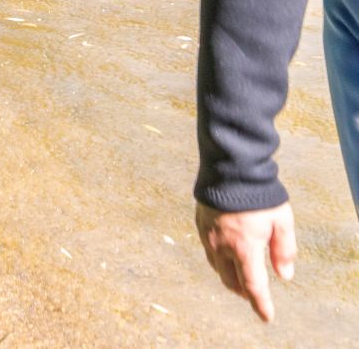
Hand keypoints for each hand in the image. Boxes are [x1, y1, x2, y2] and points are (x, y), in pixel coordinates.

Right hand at [196, 200, 296, 322]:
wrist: (229, 169)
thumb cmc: (259, 195)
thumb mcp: (282, 222)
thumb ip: (284, 250)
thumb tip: (284, 275)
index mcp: (244, 247)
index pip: (253, 285)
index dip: (260, 304)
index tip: (265, 317)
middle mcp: (222, 246)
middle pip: (231, 281)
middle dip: (243, 291)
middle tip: (253, 295)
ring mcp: (208, 236)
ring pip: (217, 268)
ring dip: (229, 277)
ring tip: (240, 277)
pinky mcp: (200, 224)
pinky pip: (208, 251)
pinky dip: (219, 261)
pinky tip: (226, 256)